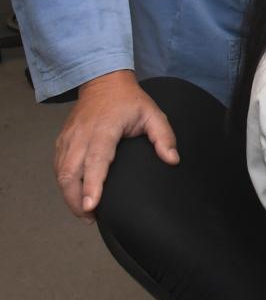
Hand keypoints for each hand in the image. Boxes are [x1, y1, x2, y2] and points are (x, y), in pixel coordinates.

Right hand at [54, 70, 178, 220]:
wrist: (103, 82)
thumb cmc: (129, 100)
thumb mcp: (153, 113)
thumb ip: (164, 137)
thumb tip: (172, 160)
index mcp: (105, 128)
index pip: (96, 160)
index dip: (93, 185)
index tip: (92, 206)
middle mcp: (82, 135)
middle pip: (71, 172)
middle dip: (76, 199)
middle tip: (90, 218)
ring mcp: (69, 138)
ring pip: (61, 172)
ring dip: (69, 195)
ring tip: (85, 213)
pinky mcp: (62, 141)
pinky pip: (58, 166)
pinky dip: (64, 184)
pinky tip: (75, 196)